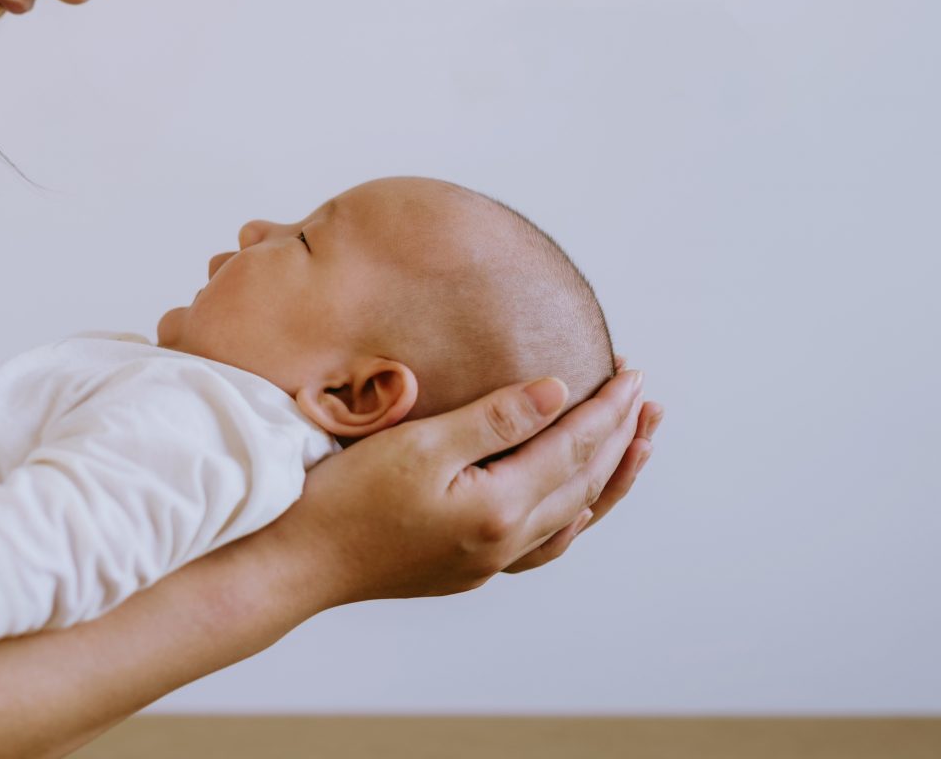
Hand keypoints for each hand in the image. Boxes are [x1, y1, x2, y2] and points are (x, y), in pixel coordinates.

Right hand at [265, 361, 653, 609]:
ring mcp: (486, 562)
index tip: (632, 371)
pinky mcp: (465, 569)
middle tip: (645, 397)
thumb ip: (493, 419)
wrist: (296, 562)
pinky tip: (572, 507)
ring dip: (606, 478)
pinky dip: (570, 516)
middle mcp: (504, 543)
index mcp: (499, 508)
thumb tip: (557, 392)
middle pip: (584, 484)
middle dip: (620, 438)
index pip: (574, 449)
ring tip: (632, 446)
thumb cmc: (344, 498)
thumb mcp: (419, 444)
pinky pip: (543, 543)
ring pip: (571, 518)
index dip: (606, 407)